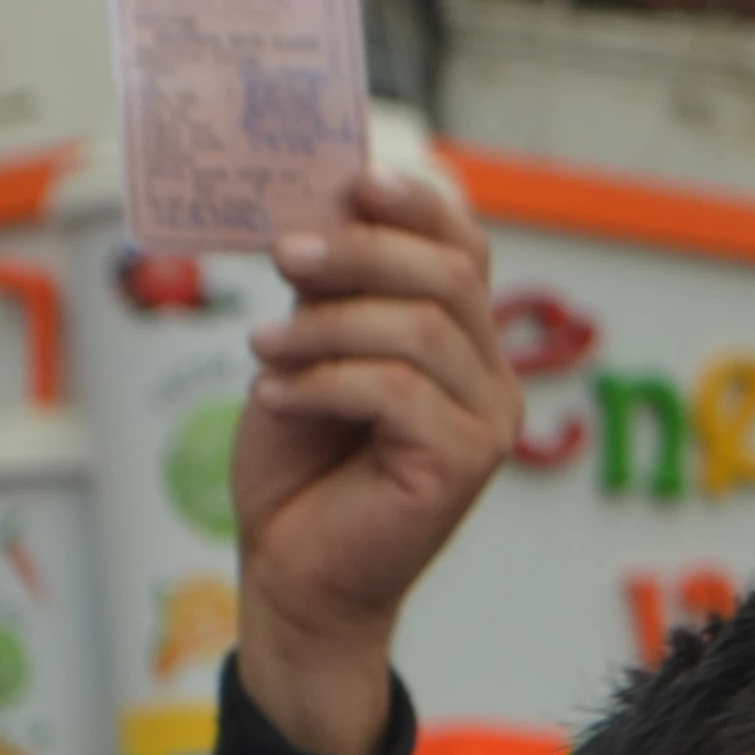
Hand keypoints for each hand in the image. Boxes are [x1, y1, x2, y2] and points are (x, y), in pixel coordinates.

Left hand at [230, 167, 521, 754]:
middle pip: (450, 273)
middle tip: (285, 254)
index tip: (349, 179)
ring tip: (263, 346)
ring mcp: (488, 421)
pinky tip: (274, 396)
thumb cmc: (300, 470)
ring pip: (422, 328)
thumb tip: (320, 204)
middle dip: (362, 251)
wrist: (292, 575)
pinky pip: (398, 390)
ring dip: (329, 325)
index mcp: (462, 338)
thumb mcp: (307, 352)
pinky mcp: (465, 464)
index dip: (416, 201)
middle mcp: (491, 376)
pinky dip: (325, 381)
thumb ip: (329, 289)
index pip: (465, 242)